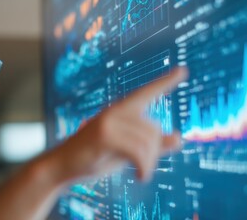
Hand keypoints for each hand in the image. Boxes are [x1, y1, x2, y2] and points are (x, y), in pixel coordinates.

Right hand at [53, 66, 187, 181]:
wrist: (63, 165)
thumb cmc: (95, 156)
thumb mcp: (125, 150)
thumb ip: (151, 144)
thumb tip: (179, 137)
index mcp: (121, 111)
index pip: (147, 93)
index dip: (165, 82)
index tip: (183, 70)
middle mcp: (116, 111)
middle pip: (153, 130)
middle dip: (154, 154)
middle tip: (144, 168)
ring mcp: (109, 121)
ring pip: (147, 142)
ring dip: (148, 163)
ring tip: (141, 173)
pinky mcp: (104, 135)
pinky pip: (137, 151)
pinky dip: (144, 167)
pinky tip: (140, 177)